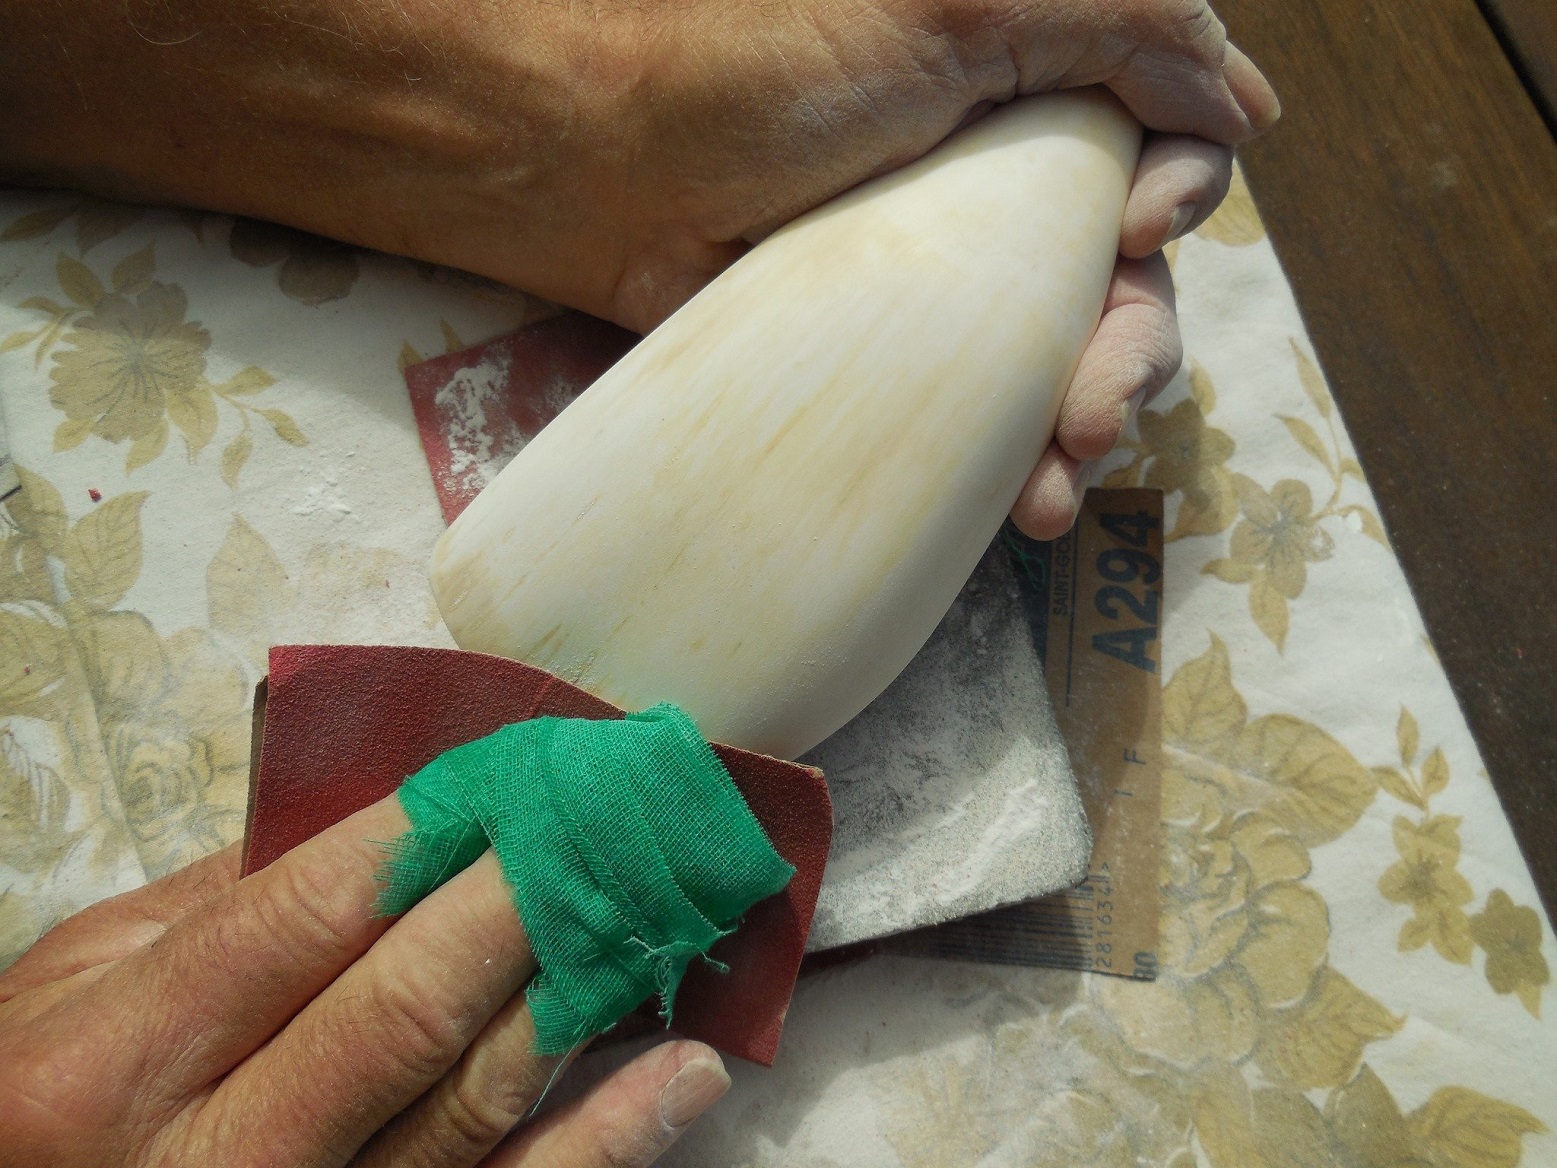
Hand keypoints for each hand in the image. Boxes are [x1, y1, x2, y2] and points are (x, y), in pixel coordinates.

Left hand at [0, 0, 1275, 536]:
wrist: (597, 165)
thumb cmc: (759, 60)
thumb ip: (1122, 23)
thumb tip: (1247, 103)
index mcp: (1031, 86)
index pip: (1164, 147)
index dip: (1179, 194)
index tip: (1139, 224)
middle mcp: (998, 187)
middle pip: (1127, 278)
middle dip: (1137, 345)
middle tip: (1099, 397)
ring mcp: (940, 286)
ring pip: (1066, 364)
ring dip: (1094, 422)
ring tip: (1062, 470)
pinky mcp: (887, 363)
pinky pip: (984, 423)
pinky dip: (1024, 468)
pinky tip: (1028, 501)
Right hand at [0, 797, 726, 1166]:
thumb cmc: (46, 1102)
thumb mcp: (82, 982)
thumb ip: (222, 898)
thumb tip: (392, 819)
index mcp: (116, 1063)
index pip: (302, 923)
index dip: (422, 840)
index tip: (512, 771)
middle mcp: (215, 1161)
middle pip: (403, 1012)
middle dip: (523, 898)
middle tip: (611, 815)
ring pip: (473, 1108)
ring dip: (585, 996)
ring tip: (667, 908)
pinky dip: (610, 1140)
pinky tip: (684, 1071)